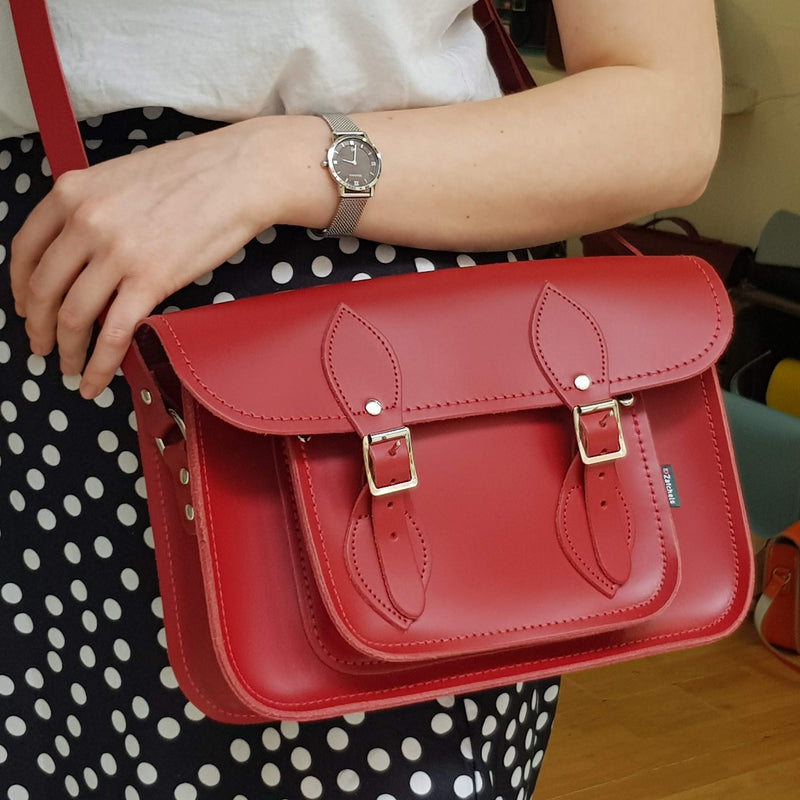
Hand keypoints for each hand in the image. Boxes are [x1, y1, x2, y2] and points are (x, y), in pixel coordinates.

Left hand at [9, 120, 279, 398]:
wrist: (240, 174)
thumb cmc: (193, 174)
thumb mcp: (122, 180)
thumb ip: (93, 213)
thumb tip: (85, 257)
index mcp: (72, 192)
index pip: (25, 250)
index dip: (20, 288)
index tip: (26, 308)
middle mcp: (85, 221)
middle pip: (43, 289)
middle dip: (38, 328)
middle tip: (42, 347)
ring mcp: (116, 252)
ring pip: (73, 316)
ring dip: (66, 351)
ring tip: (68, 368)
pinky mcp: (150, 279)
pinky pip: (113, 333)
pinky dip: (98, 365)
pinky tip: (94, 381)